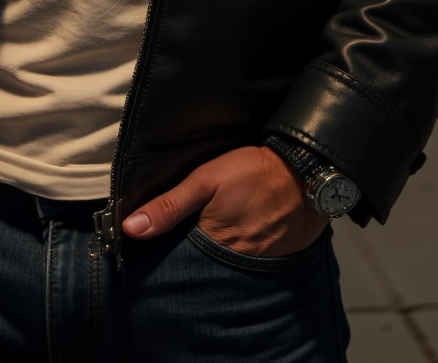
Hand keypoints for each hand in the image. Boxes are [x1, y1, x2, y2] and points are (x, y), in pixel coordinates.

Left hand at [121, 145, 327, 256]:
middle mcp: (233, 262)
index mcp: (212, 244)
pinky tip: (234, 237)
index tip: (153, 248)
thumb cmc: (253, 172)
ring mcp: (255, 263)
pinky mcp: (272, 259)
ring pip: (224, 265)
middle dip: (191, 257)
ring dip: (214, 256)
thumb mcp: (205, 179)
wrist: (306, 173)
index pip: (180, 261)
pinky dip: (238, 254)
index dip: (167, 254)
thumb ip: (169, 204)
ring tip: (207, 237)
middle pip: (202, 266)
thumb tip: (131, 228)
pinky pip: (247, 263)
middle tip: (183, 240)